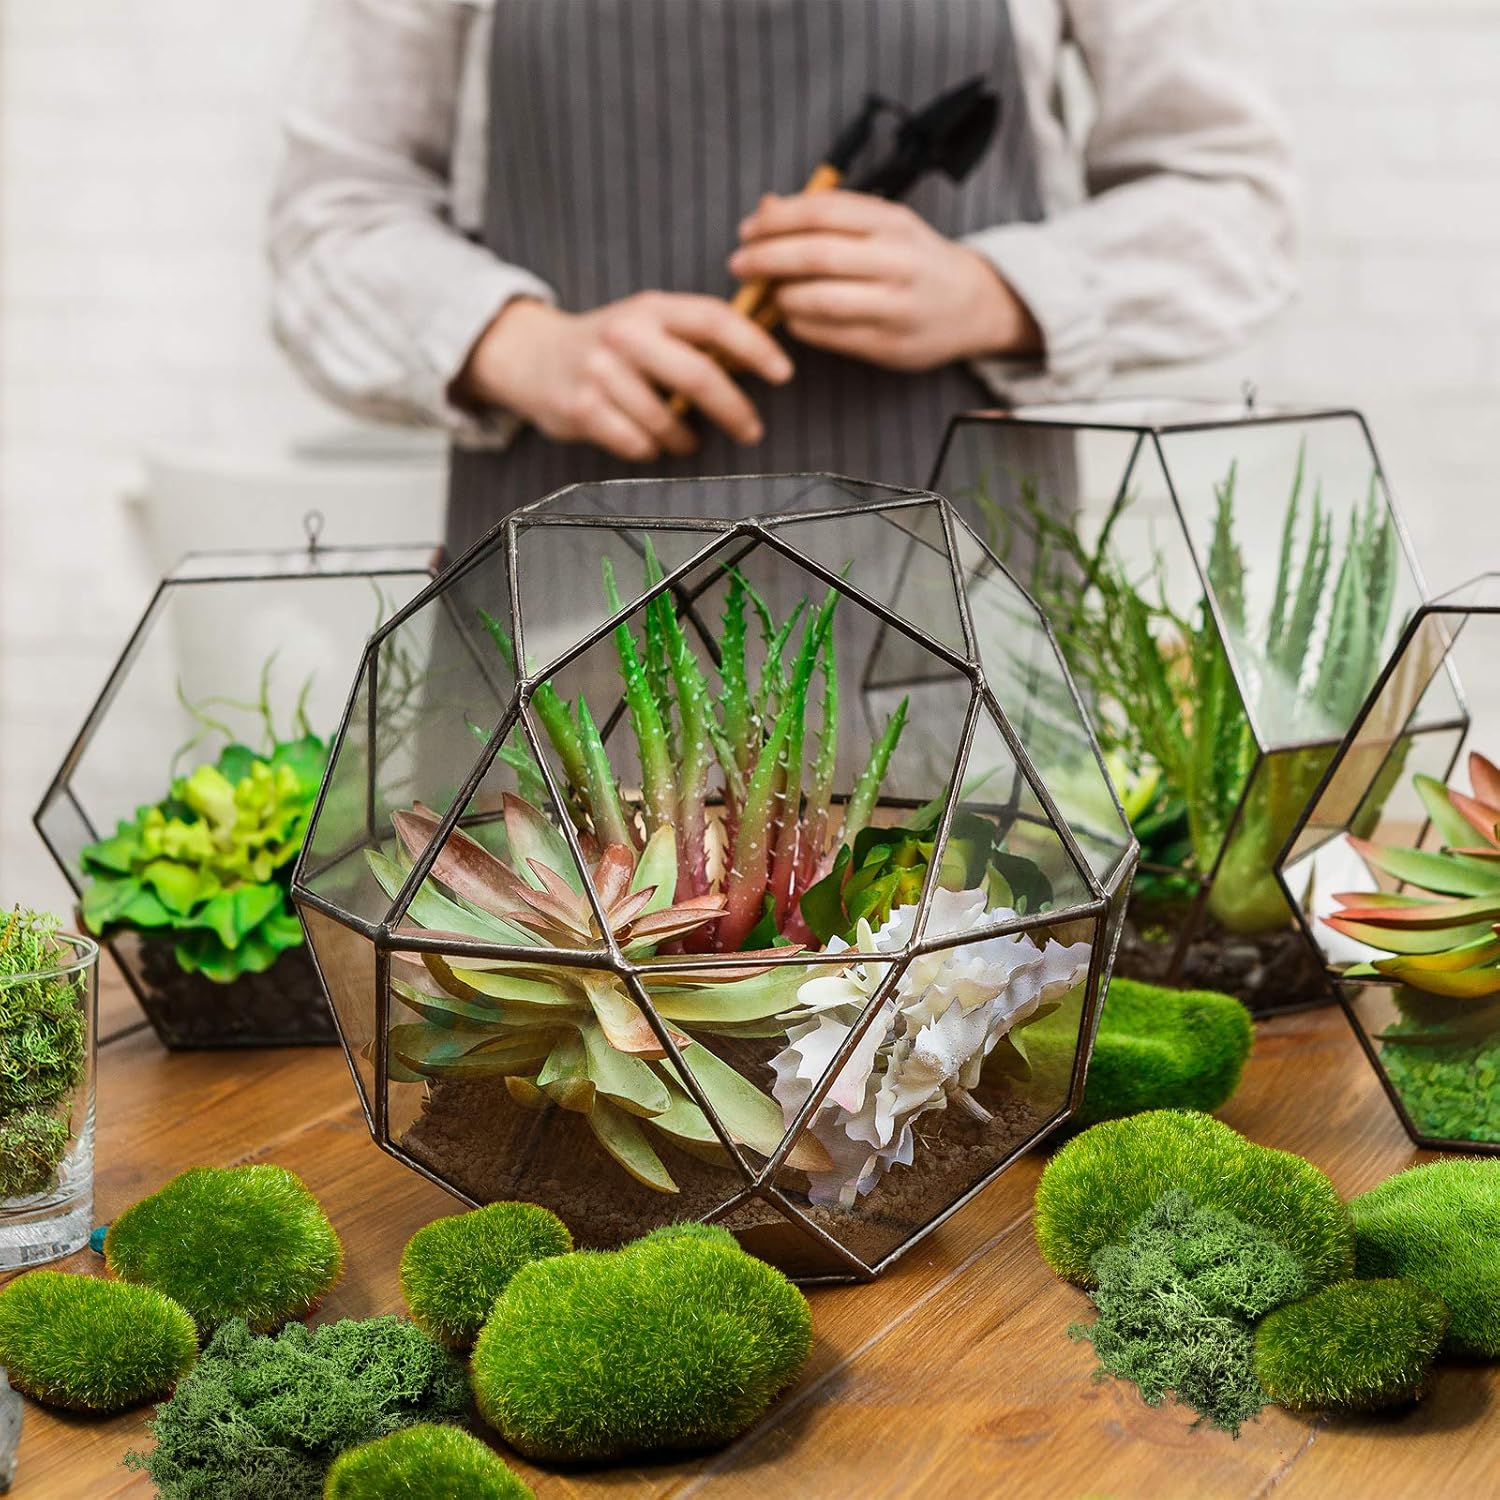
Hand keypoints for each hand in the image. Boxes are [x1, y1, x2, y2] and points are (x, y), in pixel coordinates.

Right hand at [455, 293, 792, 461]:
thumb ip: (694, 334)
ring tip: (686, 440)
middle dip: (734, 409)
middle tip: (751, 430)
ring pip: (666, 420)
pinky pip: (636, 444)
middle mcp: (624, 335)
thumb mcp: (646, 321)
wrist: (528, 355)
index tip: (782, 372)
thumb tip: (759, 357)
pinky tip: (646, 441)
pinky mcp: (581, 409)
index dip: (754, 345)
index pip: (713, 319)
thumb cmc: (605, 345)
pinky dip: (649, 449)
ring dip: (684, 439)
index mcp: (650, 308)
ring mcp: (600, 373)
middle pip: (697, 374)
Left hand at [731, 190, 1040, 370]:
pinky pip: (829, 335)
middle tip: (738, 264)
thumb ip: (828, 215)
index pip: (821, 212)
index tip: (747, 230)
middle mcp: (897, 262)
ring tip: (769, 293)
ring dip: (782, 297)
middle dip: (767, 259)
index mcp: (892, 222)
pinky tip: (792, 317)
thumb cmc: (914, 258)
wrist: (973, 304)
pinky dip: (800, 325)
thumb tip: (765, 207)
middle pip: (815, 255)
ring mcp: (894, 306)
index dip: (776, 221)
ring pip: (819, 300)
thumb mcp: (882, 224)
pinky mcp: (889, 345)